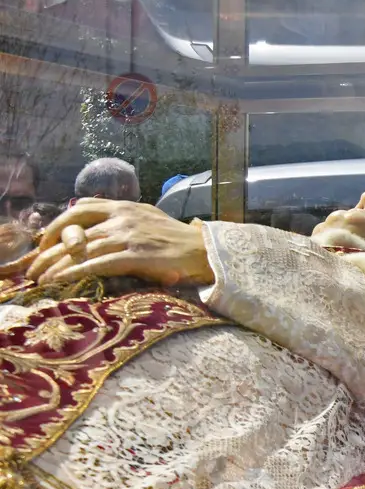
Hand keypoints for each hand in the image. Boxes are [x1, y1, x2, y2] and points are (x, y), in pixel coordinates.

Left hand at [28, 200, 214, 287]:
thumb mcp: (147, 218)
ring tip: (40, 279)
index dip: (56, 225)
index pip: (79, 209)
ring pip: (81, 249)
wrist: (206, 251)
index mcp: (124, 207)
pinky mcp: (137, 256)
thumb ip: (120, 217)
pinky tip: (61, 280)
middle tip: (33, 267)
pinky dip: (75, 272)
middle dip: (48, 250)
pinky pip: (98, 264)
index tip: (44, 242)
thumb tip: (93, 224)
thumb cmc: (177, 240)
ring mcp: (129, 236)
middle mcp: (123, 218)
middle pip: (74, 231)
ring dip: (56, 265)